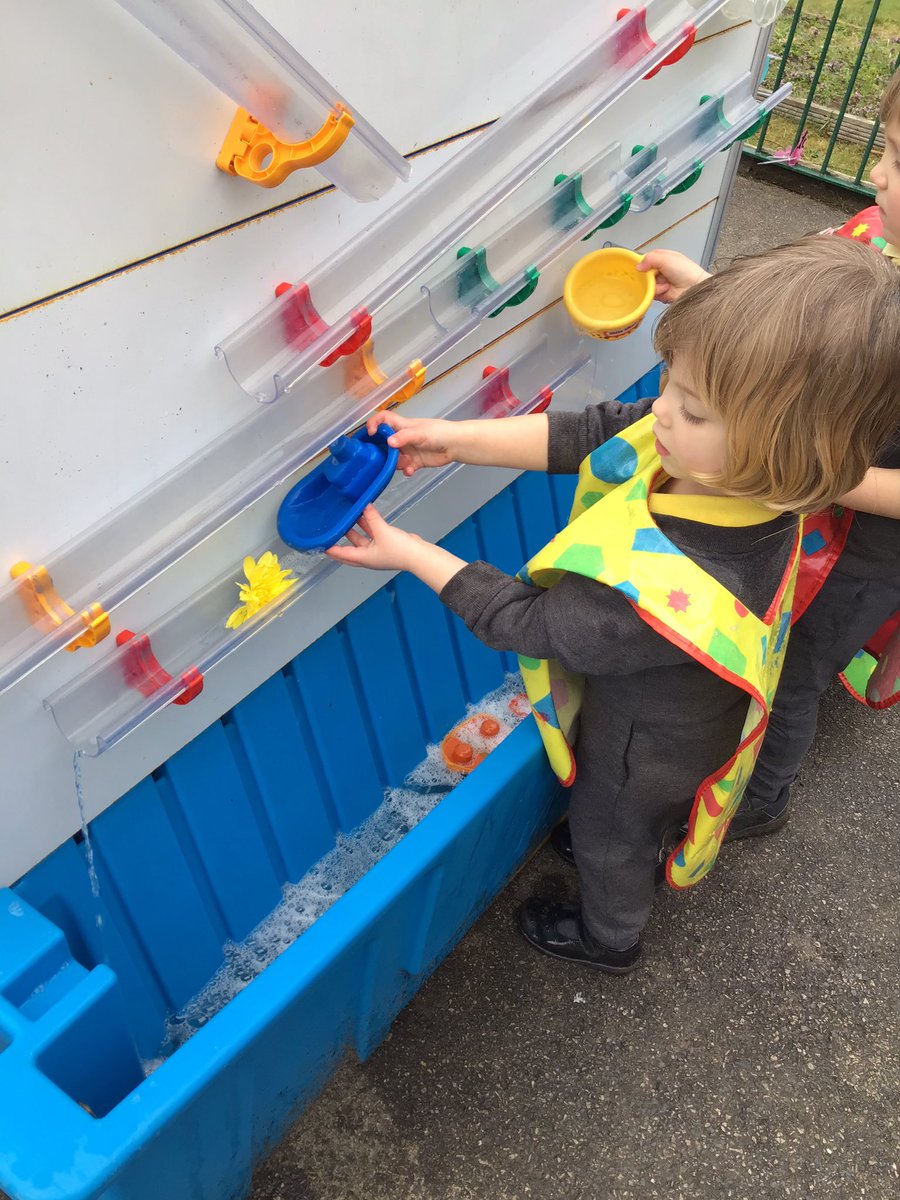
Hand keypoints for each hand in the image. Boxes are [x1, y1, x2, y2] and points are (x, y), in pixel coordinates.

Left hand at [326, 505, 468, 592]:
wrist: (419, 555)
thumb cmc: (399, 550)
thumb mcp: (382, 531)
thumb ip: (372, 518)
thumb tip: (364, 506)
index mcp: (363, 558)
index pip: (341, 554)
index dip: (330, 548)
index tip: (320, 544)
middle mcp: (368, 556)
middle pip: (349, 548)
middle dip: (340, 540)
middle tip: (330, 530)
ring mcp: (377, 551)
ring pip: (361, 540)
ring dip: (355, 530)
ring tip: (347, 517)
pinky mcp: (385, 545)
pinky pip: (372, 535)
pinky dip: (368, 526)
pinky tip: (366, 515)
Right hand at [367, 411, 456, 475]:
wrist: (455, 445)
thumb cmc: (439, 432)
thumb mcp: (420, 432)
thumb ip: (404, 437)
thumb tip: (389, 442)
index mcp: (402, 426)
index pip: (383, 419)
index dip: (374, 423)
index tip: (370, 434)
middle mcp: (403, 437)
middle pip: (385, 442)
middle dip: (383, 451)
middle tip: (383, 457)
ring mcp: (408, 450)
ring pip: (394, 458)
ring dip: (395, 463)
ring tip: (404, 464)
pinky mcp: (415, 461)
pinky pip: (405, 468)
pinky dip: (406, 470)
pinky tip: (410, 470)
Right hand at [637, 250, 710, 302]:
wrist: (694, 288)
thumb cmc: (686, 271)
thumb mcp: (667, 259)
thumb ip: (650, 259)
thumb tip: (638, 266)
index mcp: (665, 258)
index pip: (649, 258)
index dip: (643, 262)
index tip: (639, 266)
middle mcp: (662, 270)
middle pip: (646, 272)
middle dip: (648, 275)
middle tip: (653, 276)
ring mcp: (661, 282)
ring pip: (647, 283)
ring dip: (654, 284)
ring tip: (665, 284)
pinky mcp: (661, 293)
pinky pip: (651, 293)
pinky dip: (657, 292)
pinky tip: (665, 289)